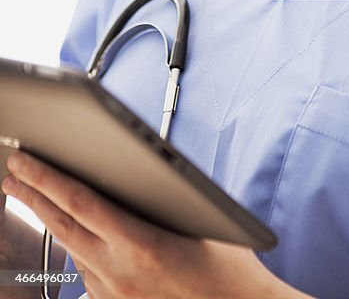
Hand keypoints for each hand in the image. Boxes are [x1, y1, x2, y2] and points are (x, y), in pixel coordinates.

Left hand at [2, 152, 298, 297]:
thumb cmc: (227, 268)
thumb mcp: (197, 220)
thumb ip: (157, 201)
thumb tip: (129, 177)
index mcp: (139, 244)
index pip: (79, 202)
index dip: (45, 179)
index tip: (24, 161)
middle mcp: (118, 272)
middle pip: (62, 225)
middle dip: (33, 195)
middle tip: (13, 172)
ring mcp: (114, 294)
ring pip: (73, 249)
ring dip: (53, 220)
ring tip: (36, 197)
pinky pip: (87, 274)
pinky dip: (81, 249)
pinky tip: (81, 237)